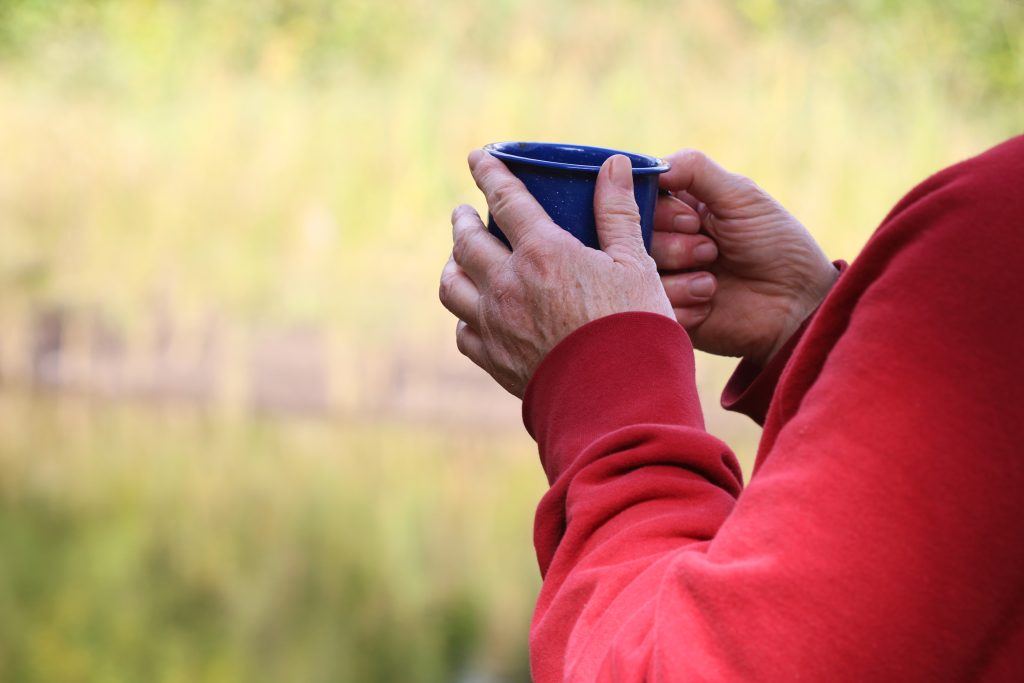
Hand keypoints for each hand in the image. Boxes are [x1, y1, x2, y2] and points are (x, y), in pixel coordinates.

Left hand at [439, 151, 672, 397]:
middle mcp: (507, 284)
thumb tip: (615, 164)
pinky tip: (475, 312)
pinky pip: (463, 330)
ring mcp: (494, 324)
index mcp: (543, 253)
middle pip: (466, 240)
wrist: (618, 402)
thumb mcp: (636, 265)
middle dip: (462, 219)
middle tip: (465, 211)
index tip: (478, 157)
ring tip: (461, 257)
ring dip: (453, 263)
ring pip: (452, 284)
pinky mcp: (493, 360)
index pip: (506, 199)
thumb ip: (619, 213)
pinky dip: (464, 315)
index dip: (490, 172)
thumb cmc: (635, 329)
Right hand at [653, 149, 837, 365]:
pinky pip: (653, 307)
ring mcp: (665, 280)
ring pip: (640, 274)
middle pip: (633, 239)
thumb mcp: (739, 195)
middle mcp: (666, 243)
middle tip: (712, 251)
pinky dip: (685, 304)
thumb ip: (694, 170)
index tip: (693, 221)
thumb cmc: (775, 242)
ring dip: (682, 277)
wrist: (797, 302)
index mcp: (679, 210)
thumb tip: (643, 163)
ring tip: (714, 282)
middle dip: (676, 246)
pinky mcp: (669, 314)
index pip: (640, 202)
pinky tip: (711, 303)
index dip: (661, 212)